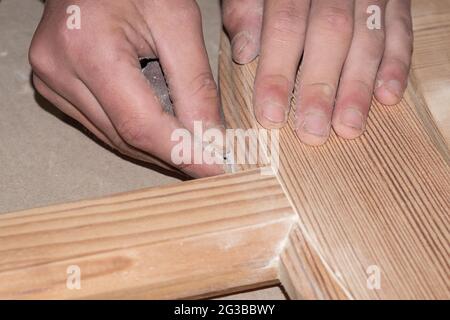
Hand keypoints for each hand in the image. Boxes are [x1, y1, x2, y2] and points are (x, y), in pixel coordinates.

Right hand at [30, 0, 223, 176]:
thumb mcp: (177, 21)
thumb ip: (194, 83)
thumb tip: (210, 138)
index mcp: (88, 48)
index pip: (140, 124)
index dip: (182, 153)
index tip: (216, 170)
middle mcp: (59, 70)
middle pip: (125, 136)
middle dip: (173, 155)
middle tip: (210, 163)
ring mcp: (51, 80)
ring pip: (113, 137)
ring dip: (156, 148)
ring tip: (191, 149)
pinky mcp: (55, 85)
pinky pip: (101, 124)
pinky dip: (135, 133)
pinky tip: (162, 132)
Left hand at [223, 0, 412, 144]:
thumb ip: (246, 10)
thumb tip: (243, 53)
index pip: (285, 26)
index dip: (277, 72)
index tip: (271, 115)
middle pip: (329, 35)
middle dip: (320, 88)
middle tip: (314, 131)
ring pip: (367, 37)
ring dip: (358, 86)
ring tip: (349, 126)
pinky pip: (400, 29)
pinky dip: (397, 63)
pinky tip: (387, 96)